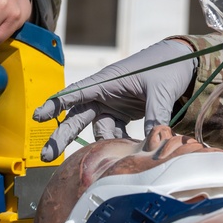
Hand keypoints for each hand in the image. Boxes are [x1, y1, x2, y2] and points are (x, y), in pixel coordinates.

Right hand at [31, 39, 196, 161]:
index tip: (39, 116)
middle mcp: (105, 92)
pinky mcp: (123, 113)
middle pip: (78, 116)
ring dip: (99, 144)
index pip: (77, 92)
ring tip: (104, 160)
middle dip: (62, 135)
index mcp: (108, 80)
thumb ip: (155, 115)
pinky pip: (113, 131)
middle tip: (47, 156)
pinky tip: (126, 150)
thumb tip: (151, 142)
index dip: (57, 104)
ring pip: (96, 128)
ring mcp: (113, 104)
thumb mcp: (161, 90)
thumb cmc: (167, 67)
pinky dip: (117, 142)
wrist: (183, 62)